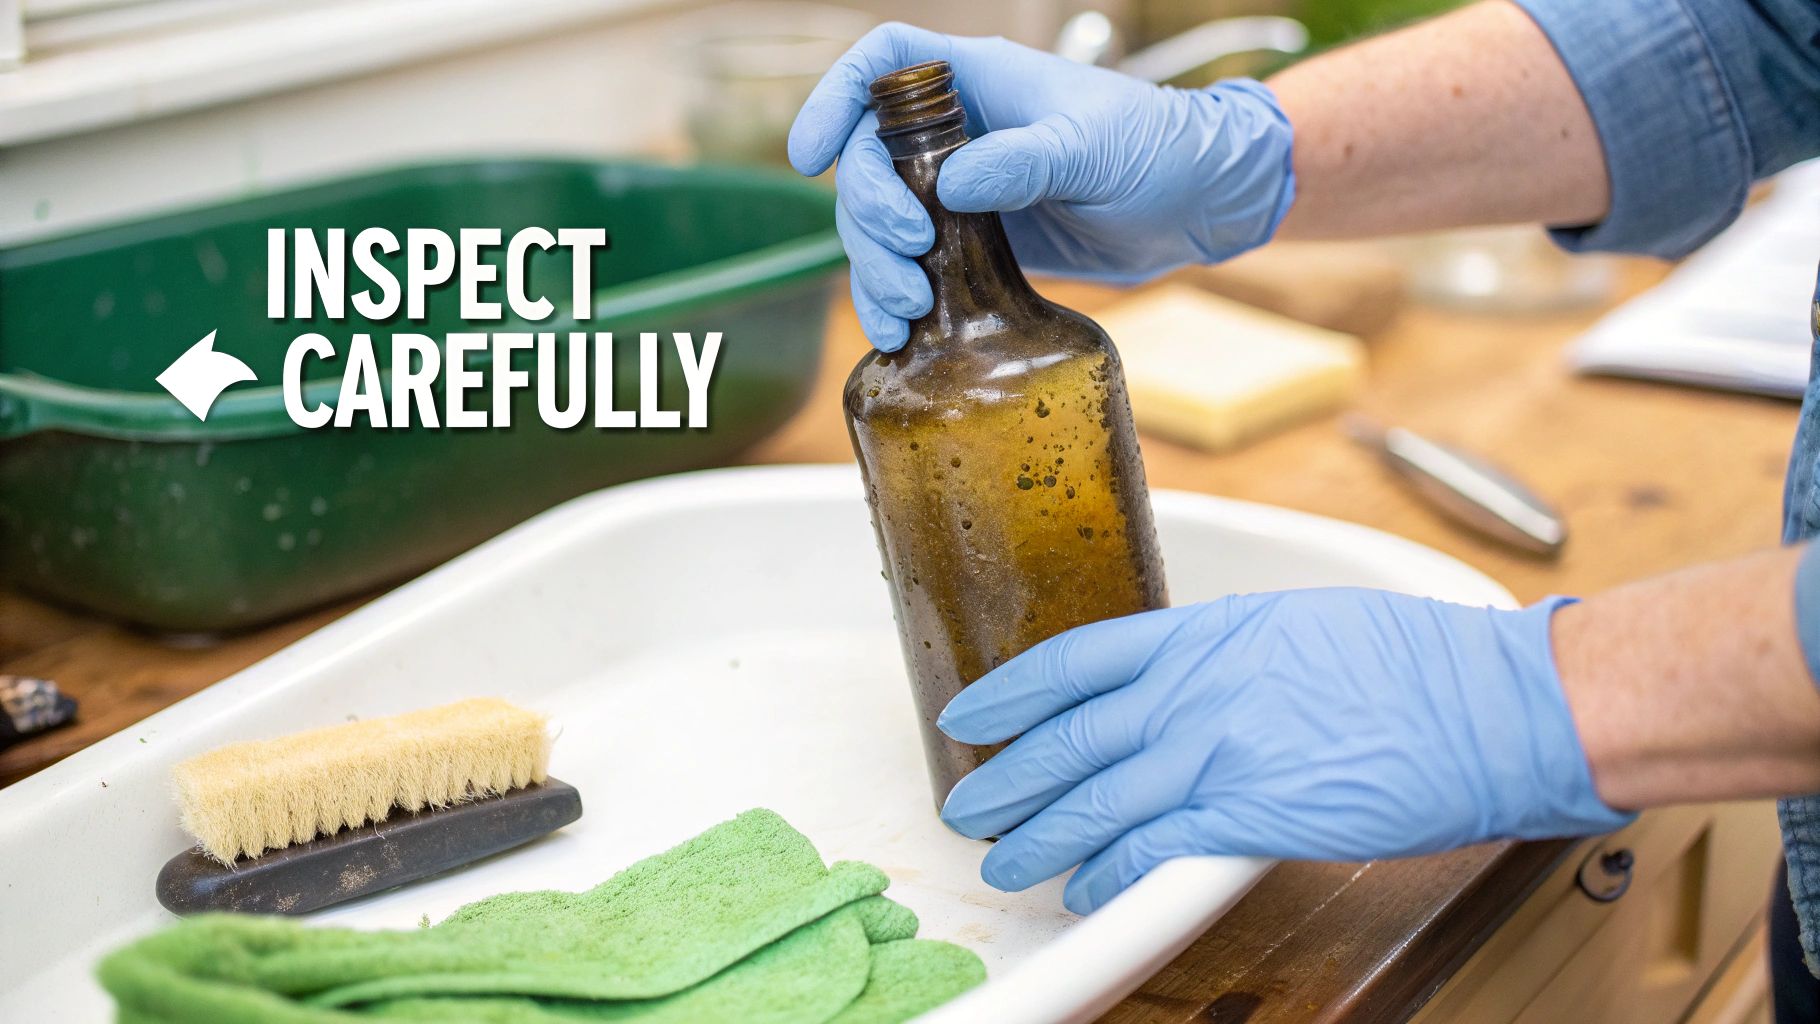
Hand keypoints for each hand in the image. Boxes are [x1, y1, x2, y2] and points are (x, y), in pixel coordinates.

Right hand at [787, 23, 1294, 350]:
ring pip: (880, 224)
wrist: (1201, 204)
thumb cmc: (1161, 149)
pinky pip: (913, 268)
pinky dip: (895, 301)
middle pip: (866, 160)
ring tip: (907, 314)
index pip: (880, 65)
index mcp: (979, 82)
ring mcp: (961, 190)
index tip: (810, 154)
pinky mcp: (973, 245)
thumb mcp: (1095, 148)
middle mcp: (958, 132)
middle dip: (868, 213)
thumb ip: (1024, 160)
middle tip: (910, 256)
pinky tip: (899, 335)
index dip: (832, 98)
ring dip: (875, 269)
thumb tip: (952, 186)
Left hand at [936, 589, 1632, 914]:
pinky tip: (1083, 889)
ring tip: (1002, 861)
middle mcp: (1197, 689)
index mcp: (1206, 634)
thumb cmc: (1415, 663)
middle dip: (1008, 778)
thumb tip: (1178, 680)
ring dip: (1039, 836)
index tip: (971, 715)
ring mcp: (1221, 751)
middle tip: (967, 806)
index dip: (1010, 692)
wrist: (1492, 705)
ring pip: (1096, 799)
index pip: (1076, 661)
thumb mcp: (1297, 626)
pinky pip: (1155, 849)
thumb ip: (1221, 654)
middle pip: (1070, 738)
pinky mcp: (1255, 815)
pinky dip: (1110, 874)